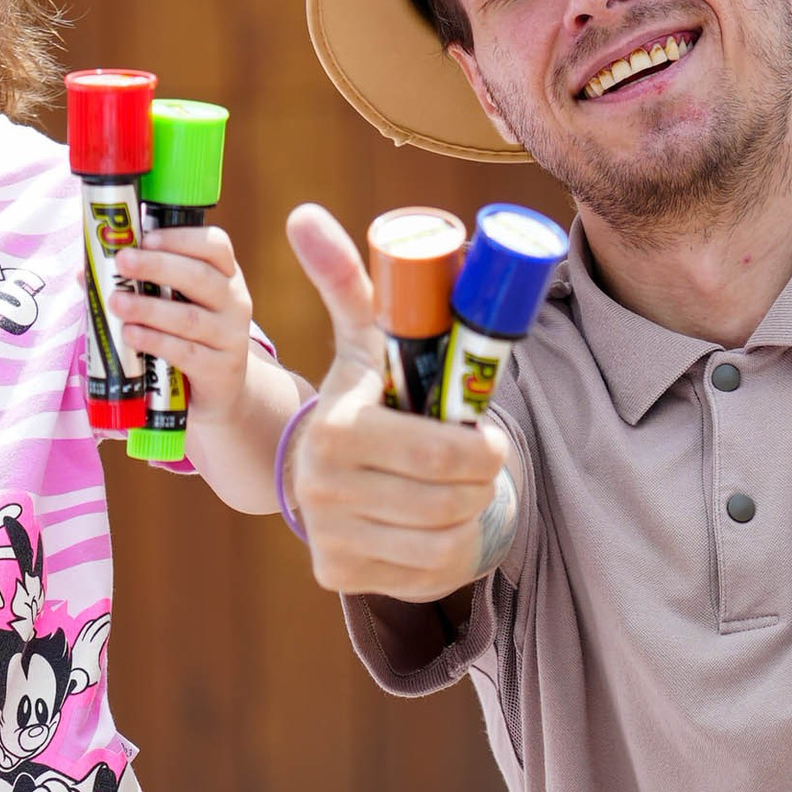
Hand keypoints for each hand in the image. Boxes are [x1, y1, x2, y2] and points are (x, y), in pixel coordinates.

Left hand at [108, 219, 257, 428]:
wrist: (220, 393)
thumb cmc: (190, 339)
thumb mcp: (173, 307)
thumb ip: (138, 286)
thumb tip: (84, 272)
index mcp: (224, 276)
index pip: (215, 246)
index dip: (181, 238)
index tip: (146, 237)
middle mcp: (234, 302)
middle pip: (199, 277)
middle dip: (157, 266)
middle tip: (122, 261)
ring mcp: (231, 338)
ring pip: (189, 318)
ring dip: (149, 308)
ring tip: (116, 303)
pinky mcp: (221, 371)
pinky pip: (187, 353)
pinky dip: (156, 342)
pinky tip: (132, 335)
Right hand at [281, 205, 511, 598]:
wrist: (329, 478)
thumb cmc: (366, 400)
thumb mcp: (364, 343)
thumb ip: (348, 281)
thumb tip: (303, 214)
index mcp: (337, 429)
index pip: (433, 450)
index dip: (478, 448)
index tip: (488, 439)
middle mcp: (323, 490)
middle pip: (448, 497)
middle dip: (480, 479)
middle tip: (481, 463)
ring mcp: (330, 539)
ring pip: (445, 537)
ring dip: (468, 512)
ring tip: (458, 490)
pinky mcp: (340, 577)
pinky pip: (429, 571)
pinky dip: (447, 549)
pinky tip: (433, 526)